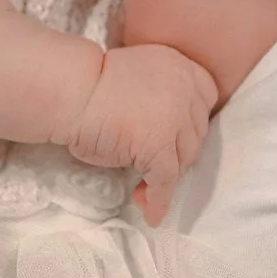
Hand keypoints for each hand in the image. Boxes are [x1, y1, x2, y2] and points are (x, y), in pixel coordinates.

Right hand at [66, 43, 217, 224]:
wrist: (70, 92)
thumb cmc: (93, 86)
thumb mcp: (143, 76)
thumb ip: (165, 94)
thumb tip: (176, 135)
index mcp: (179, 65)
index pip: (206, 96)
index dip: (193, 120)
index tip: (178, 135)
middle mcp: (183, 88)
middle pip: (197, 132)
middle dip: (179, 152)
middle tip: (155, 166)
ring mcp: (173, 117)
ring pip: (184, 158)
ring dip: (168, 177)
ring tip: (145, 189)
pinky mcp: (158, 145)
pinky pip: (165, 180)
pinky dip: (158, 199)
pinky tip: (150, 212)